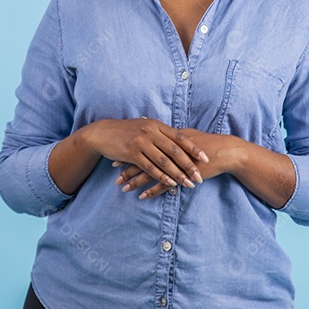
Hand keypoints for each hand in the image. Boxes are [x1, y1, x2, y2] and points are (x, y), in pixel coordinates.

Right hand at [82, 117, 208, 189]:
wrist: (103, 133)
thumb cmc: (126, 131)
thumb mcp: (144, 127)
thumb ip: (159, 132)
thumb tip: (176, 139)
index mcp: (157, 125)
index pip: (180, 137)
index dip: (194, 148)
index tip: (206, 158)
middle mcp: (151, 132)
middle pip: (175, 150)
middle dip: (189, 165)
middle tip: (199, 176)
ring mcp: (142, 142)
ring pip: (164, 161)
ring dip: (178, 174)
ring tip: (188, 183)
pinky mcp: (132, 153)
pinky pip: (150, 167)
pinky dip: (161, 176)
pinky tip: (170, 183)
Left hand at [113, 129, 245, 198]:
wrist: (226, 152)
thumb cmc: (207, 145)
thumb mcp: (187, 137)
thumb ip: (173, 137)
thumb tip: (159, 136)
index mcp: (169, 138)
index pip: (144, 145)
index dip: (130, 153)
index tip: (116, 159)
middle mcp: (169, 149)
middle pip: (144, 159)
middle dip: (127, 168)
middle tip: (114, 176)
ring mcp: (176, 163)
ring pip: (151, 173)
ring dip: (135, 181)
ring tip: (122, 188)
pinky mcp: (183, 175)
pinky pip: (165, 185)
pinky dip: (152, 191)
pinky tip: (141, 196)